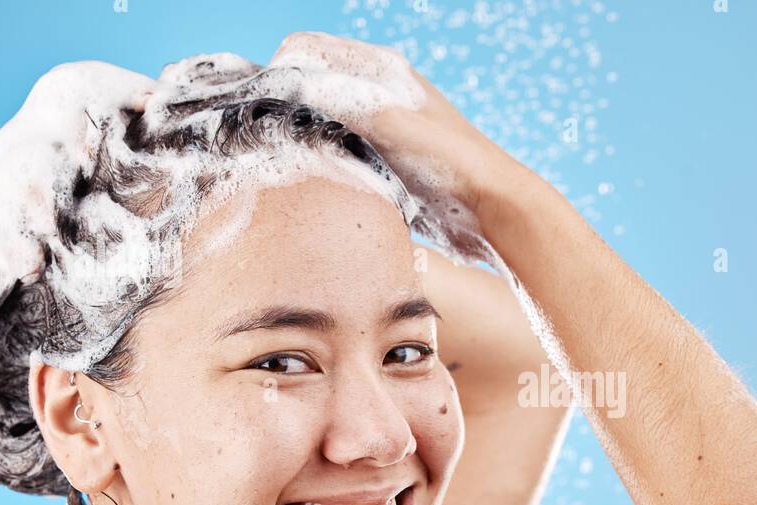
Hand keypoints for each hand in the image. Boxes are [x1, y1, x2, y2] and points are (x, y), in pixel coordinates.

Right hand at [269, 32, 526, 222]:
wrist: (491, 203)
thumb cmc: (452, 159)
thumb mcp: (393, 125)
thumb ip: (346, 102)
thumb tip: (294, 84)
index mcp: (381, 68)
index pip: (309, 48)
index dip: (281, 69)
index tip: (265, 103)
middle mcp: (377, 91)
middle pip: (310, 83)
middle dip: (284, 101)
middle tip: (264, 134)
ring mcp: (378, 125)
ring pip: (320, 119)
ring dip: (299, 133)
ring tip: (283, 155)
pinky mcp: (381, 159)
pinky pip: (336, 151)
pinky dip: (318, 158)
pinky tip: (312, 177)